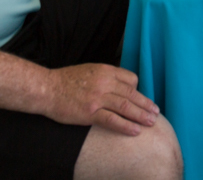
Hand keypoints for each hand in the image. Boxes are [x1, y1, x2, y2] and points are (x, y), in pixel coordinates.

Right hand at [44, 63, 158, 134]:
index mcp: (105, 70)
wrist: (46, 88)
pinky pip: (112, 120)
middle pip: (132, 94)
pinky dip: (126, 125)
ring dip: (141, 115)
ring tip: (151, 122)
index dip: (138, 90)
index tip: (142, 99)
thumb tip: (119, 86)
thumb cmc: (66, 80)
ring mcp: (97, 98)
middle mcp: (104, 82)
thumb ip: (105, 76)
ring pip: (126, 107)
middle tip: (156, 113)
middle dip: (146, 104)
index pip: (130, 79)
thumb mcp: (89, 70)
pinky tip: (135, 130)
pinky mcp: (90, 112)